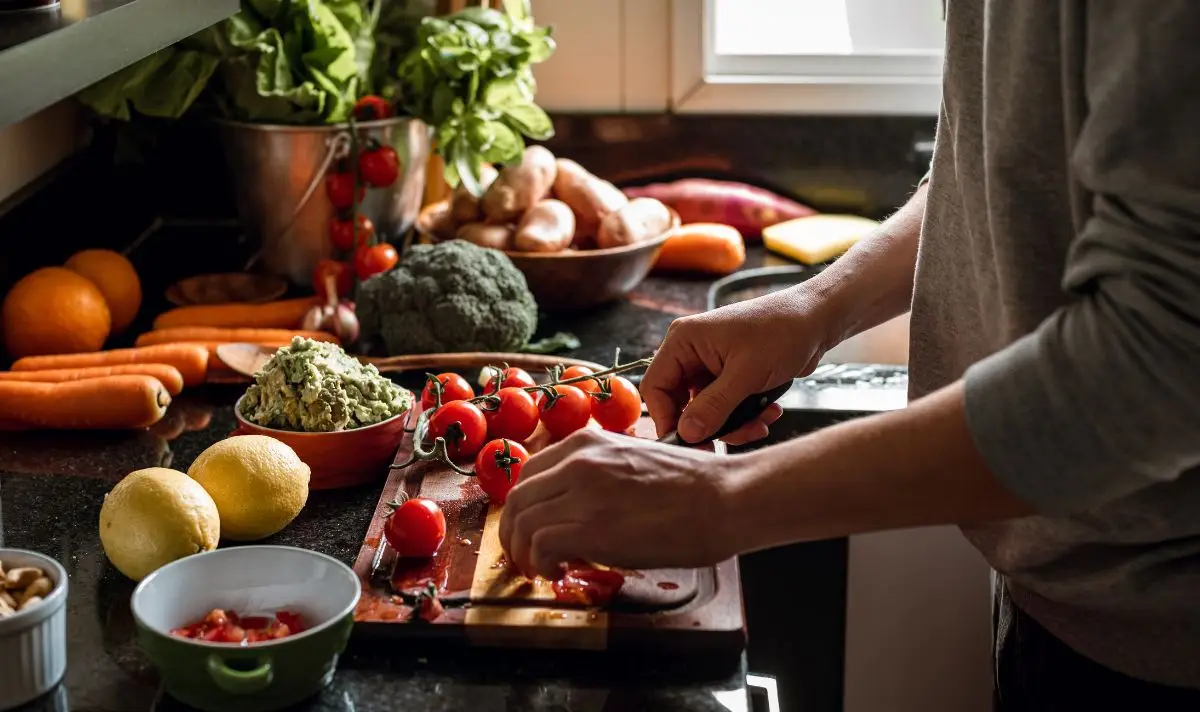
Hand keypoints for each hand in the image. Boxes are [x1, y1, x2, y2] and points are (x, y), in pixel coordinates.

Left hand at [498, 428, 736, 577]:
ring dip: (524, 552)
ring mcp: (582, 493)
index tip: (532, 526)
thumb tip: (581, 504)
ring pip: (522, 522)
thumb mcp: (634, 459)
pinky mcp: (590, 527)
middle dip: (515, 531)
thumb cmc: (693, 483)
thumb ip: (600, 472)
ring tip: (542, 568)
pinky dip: (540, 563)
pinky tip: (559, 571)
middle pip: (518, 498)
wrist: (724, 497)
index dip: (525, 506)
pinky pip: (540, 545)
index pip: (530, 472)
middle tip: (526, 555)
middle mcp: (577, 461)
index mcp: (587, 442)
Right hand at [642, 287, 833, 443]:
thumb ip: (713, 407)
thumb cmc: (782, 330)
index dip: (666, 418)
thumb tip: (686, 433)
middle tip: (729, 441)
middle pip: (681, 403)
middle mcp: (693, 352)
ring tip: (760, 423)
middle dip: (709, 425)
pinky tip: (769, 411)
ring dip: (733, 424)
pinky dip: (746, 416)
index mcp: (684, 340)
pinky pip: (726, 407)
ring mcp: (712, 365)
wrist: (817, 319)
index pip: (656, 387)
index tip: (686, 442)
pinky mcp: (731, 375)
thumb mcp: (746, 374)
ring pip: (706, 410)